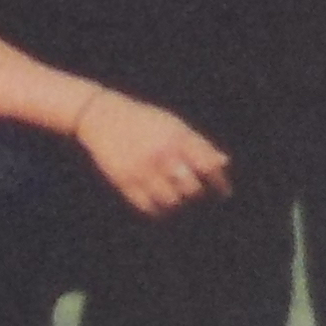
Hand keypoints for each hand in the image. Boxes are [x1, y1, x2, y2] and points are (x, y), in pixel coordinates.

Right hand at [75, 88, 232, 217]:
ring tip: (176, 196)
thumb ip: (199, 145)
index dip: (220, 183)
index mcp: (176, 139)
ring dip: (178, 202)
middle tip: (194, 191)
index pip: (207, 167)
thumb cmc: (145, 121)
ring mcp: (141, 170)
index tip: (224, 193)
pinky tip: (160, 202)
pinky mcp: (124, 182)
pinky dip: (158, 209)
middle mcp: (160, 155)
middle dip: (196, 192)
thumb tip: (224, 163)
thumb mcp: (174, 125)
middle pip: (191, 189)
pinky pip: (148, 207)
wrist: (101, 116)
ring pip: (171, 202)